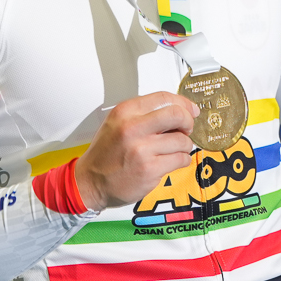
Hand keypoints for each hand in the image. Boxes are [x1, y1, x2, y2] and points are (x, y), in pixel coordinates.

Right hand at [73, 92, 198, 211]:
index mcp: (125, 112)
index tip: (191, 110)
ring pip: (182, 141)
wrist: (90, 182)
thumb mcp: (118, 123)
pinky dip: (181, 160)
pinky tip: (171, 161)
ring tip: (174, 150)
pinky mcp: (150, 170)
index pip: (163, 98)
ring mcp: (141, 150)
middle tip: (187, 129)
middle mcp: (132, 128)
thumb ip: (144, 114)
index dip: (183, 103)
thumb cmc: (106, 154)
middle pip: (177, 115)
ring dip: (184, 146)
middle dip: (188, 122)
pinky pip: (180, 159)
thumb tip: (179, 109)